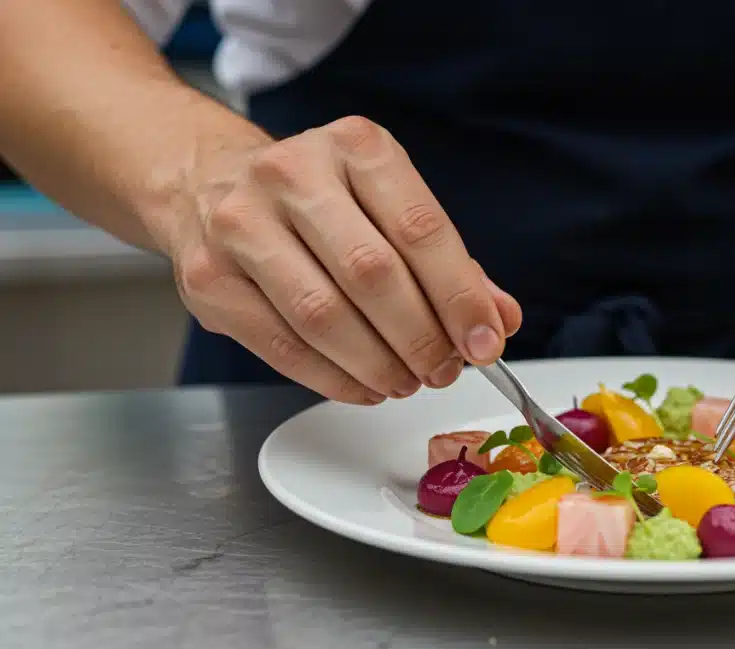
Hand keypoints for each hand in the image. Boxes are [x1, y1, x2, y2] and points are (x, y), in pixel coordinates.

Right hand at [168, 116, 521, 403]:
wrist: (205, 181)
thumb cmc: (316, 198)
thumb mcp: (387, 203)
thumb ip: (449, 262)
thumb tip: (499, 319)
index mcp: (355, 147)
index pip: (420, 228)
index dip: (459, 295)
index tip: (484, 340)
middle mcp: (293, 174)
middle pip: (372, 273)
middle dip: (420, 337)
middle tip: (444, 370)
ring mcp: (241, 224)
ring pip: (323, 315)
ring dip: (378, 363)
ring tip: (406, 381)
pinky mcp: (209, 278)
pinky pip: (283, 345)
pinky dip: (334, 378)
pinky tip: (365, 385)